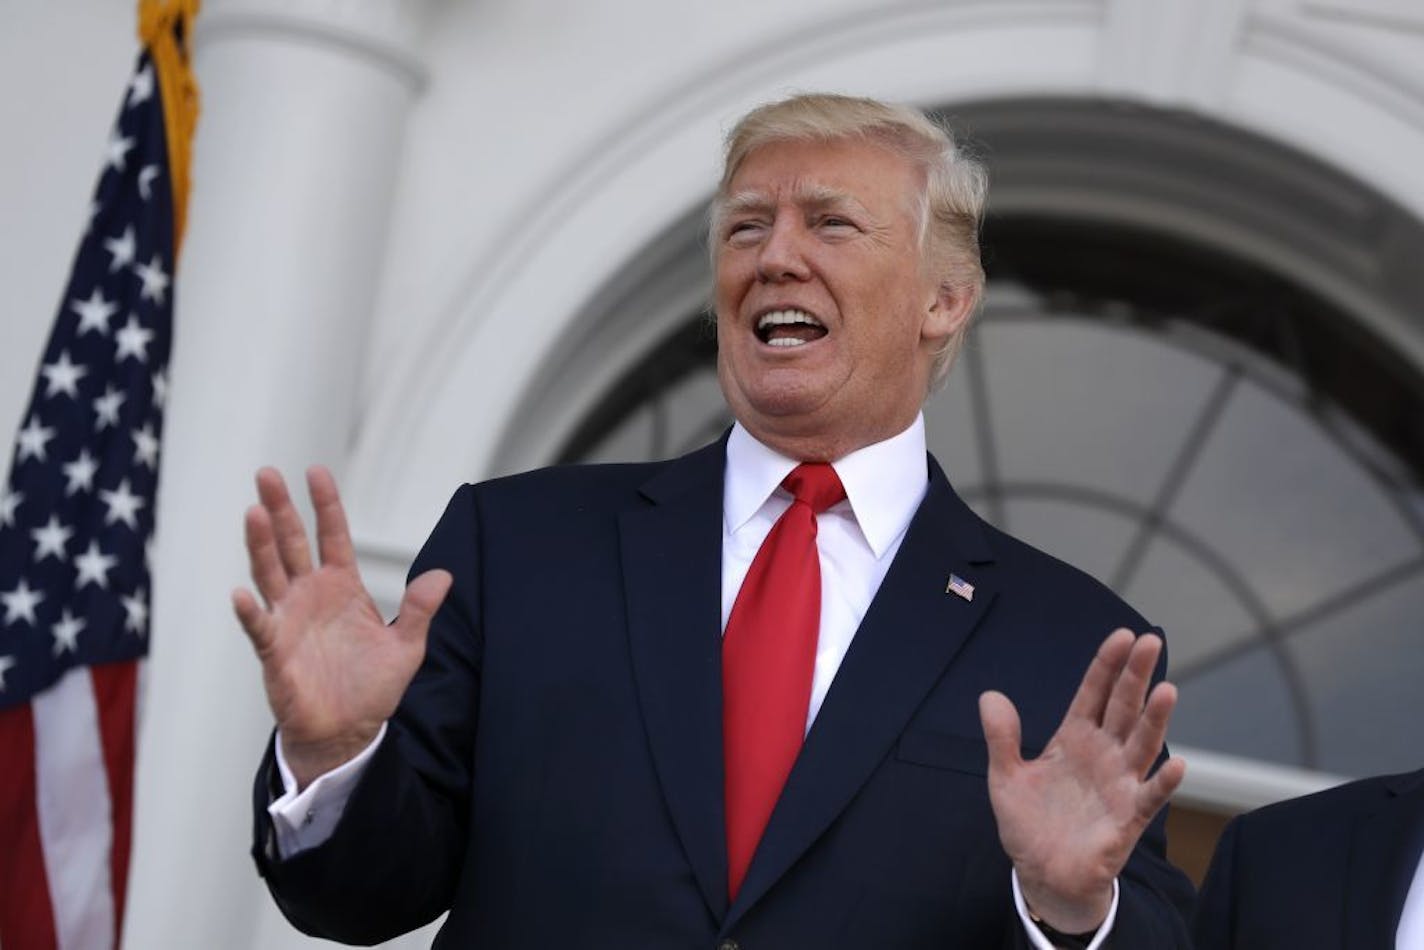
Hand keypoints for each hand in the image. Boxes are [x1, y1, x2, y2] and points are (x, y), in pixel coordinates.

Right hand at [232, 466, 451, 788]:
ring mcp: (288, 619)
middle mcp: (310, 595)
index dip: (325, 504)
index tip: (316, 471)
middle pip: (292, 543)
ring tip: (253, 512)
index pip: (332, 535)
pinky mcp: (274, 650)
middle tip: (267, 473)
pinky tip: (240, 594)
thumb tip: (444, 575)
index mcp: (342, 587)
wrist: (347, 733)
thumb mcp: (407, 647)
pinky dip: (250, 611)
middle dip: (280, 509)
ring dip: (260, 544)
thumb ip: (421, 610)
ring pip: (270, 573)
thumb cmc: (372, 688)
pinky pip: (259, 626)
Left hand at [978, 628, 1184, 934]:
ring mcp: (1118, 783)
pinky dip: (1163, 782)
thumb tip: (989, 695)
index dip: (1106, 665)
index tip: (1121, 635)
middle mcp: (1102, 754)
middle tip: (1151, 641)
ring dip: (1155, 719)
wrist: (1042, 875)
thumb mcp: (1005, 777)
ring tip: (1167, 689)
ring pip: (1141, 744)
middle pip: (1122, 707)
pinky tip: (1177, 764)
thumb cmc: (1029, 824)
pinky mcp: (1127, 818)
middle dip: (1136, 675)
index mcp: (1073, 738)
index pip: (1093, 693)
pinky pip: (1149, 797)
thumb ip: (1001, 738)